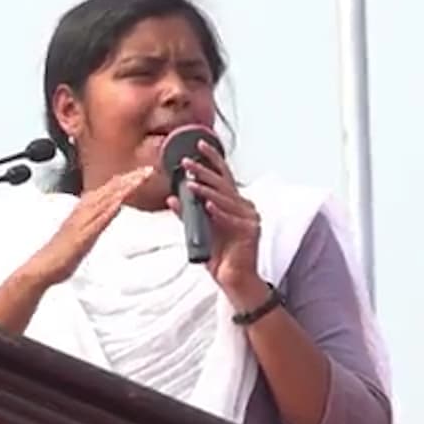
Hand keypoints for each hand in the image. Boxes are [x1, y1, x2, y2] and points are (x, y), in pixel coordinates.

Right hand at [24, 166, 153, 285]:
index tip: (142, 172)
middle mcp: (83, 211)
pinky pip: (97, 220)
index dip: (125, 180)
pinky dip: (108, 210)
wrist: (43, 267)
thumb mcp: (86, 231)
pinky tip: (119, 202)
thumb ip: (100, 218)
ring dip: (122, 188)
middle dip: (128, 178)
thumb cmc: (62, 253)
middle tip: (147, 169)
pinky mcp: (82, 235)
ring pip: (105, 200)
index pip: (108, 190)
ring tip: (139, 178)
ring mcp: (82, 222)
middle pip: (109, 190)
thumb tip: (116, 206)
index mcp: (84, 210)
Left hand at [166, 141, 267, 308]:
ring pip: (225, 199)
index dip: (212, 159)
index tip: (198, 144)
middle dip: (203, 172)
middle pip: (223, 184)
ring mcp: (250, 218)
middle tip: (186, 164)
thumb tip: (172, 199)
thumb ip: (188, 216)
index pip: (223, 175)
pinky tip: (208, 206)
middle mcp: (245, 206)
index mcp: (234, 203)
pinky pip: (231, 219)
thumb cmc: (220, 255)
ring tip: (191, 185)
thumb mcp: (200, 232)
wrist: (235, 280)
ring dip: (206, 191)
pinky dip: (219, 212)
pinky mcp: (251, 232)